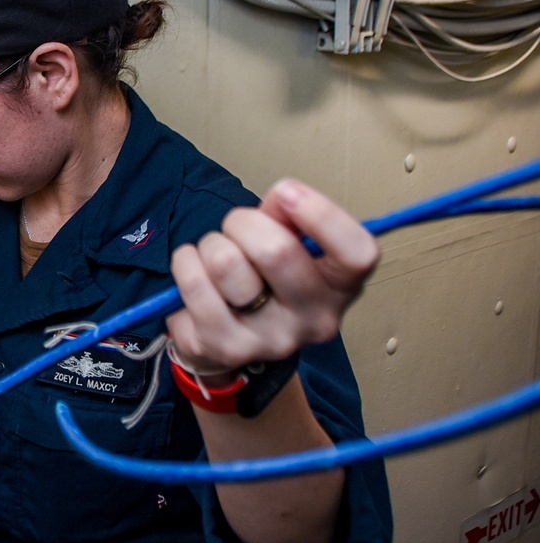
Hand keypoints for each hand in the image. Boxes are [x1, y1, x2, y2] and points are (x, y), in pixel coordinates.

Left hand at [167, 179, 379, 372]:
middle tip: (236, 229)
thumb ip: (287, 215)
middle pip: (276, 251)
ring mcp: (270, 341)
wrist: (227, 336)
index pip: (357, 253)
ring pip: (226, 264)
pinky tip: (195, 271)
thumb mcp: (285, 240)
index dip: (322, 215)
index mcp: (340, 286)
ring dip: (211, 245)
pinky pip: (194, 284)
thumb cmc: (262, 278)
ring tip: (216, 257)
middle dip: (243, 223)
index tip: (288, 193)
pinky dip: (186, 263)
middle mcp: (314, 320)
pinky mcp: (225, 349)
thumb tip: (283, 197)